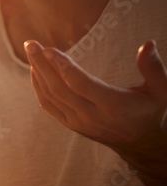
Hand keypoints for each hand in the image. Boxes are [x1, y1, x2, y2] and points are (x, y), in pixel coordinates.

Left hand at [24, 39, 166, 157]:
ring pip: (51, 96)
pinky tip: (35, 70)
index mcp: (112, 105)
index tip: (50, 49)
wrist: (138, 142)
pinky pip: (49, 105)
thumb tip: (148, 43)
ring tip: (31, 50)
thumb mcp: (161, 91)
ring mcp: (78, 121)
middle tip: (31, 44)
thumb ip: (154, 68)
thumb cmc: (149, 111)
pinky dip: (38, 87)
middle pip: (59, 89)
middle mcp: (91, 115)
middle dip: (42, 65)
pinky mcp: (70, 124)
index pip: (81, 85)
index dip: (64, 66)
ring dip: (38, 73)